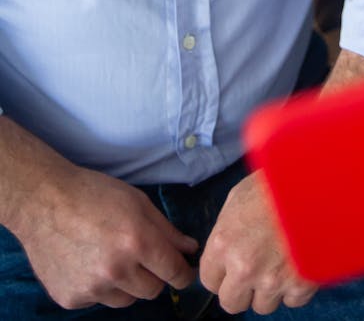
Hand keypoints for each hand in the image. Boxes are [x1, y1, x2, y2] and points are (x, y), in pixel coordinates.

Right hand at [13, 163, 197, 309]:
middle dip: (155, 276)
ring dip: (127, 284)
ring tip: (111, 257)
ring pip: (127, 299)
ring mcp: (92, 288)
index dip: (183, 273)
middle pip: (152, 291)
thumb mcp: (138, 202)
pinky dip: (100, 287)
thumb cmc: (94, 194)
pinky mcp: (71, 299)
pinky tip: (88, 262)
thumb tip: (189, 249)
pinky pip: (98, 301)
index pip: (174, 273)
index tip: (184, 272)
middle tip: (143, 258)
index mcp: (138, 242)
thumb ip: (167, 229)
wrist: (43, 202)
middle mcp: (117, 270)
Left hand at [200, 172, 316, 314]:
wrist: (317, 180)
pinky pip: (292, 300)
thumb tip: (224, 250)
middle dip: (242, 288)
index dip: (222, 272)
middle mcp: (244, 268)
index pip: (209, 281)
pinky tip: (299, 261)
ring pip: (263, 305)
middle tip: (257, 267)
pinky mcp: (300, 285)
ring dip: (270, 288)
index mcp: (223, 244)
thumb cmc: (276, 182)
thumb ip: (226, 230)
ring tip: (282, 259)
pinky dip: (295, 287)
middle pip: (232, 303)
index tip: (233, 264)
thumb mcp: (239, 197)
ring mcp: (273, 281)